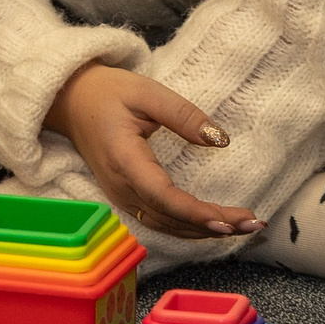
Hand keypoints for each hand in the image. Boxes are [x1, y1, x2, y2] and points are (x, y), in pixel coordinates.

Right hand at [42, 64, 263, 238]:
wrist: (70, 101)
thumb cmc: (107, 92)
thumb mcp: (146, 92)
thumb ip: (183, 115)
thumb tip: (220, 140)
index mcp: (124, 160)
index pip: (163, 196)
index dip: (196, 212)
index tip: (229, 219)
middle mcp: (121, 186)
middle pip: (170, 218)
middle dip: (213, 225)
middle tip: (254, 224)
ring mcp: (120, 196)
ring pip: (166, 225)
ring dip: (204, 231)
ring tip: (243, 227)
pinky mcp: (125, 197)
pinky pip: (159, 221)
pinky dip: (188, 227)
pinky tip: (213, 226)